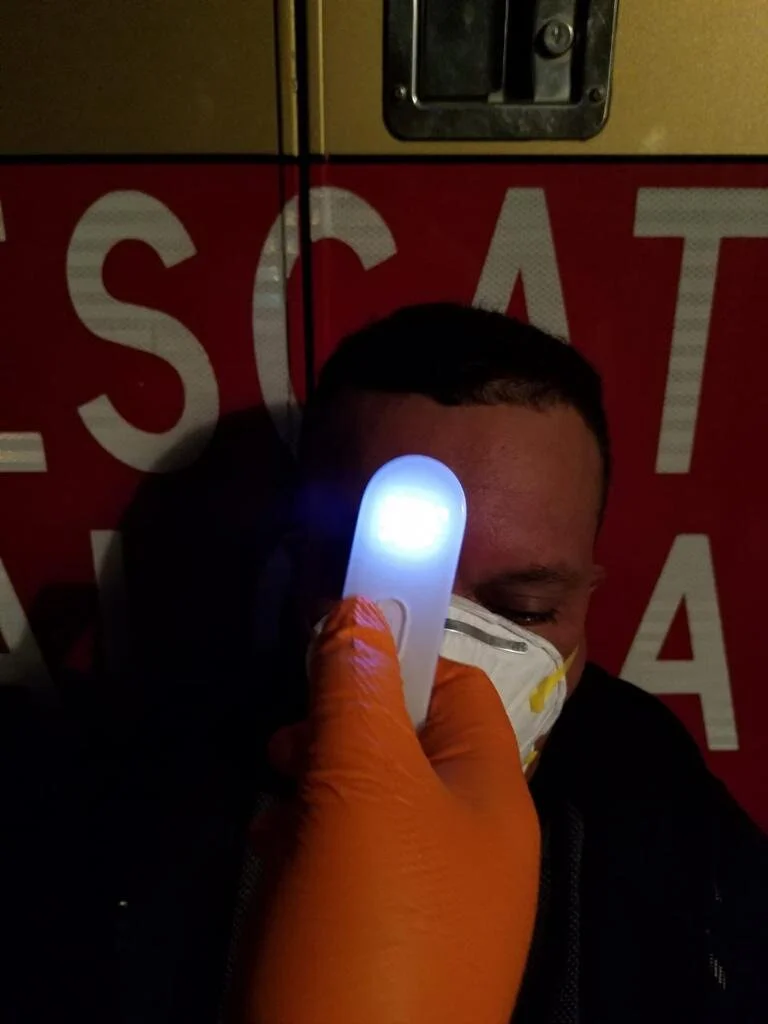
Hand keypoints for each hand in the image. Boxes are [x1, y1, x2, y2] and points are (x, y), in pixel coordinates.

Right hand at [247, 597, 540, 1023]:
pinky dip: (307, 841)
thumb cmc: (373, 924)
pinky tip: (275, 855)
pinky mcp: (377, 939)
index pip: (456, 686)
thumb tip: (356, 608)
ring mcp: (427, 897)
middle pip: (405, 740)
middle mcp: (470, 842)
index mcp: (492, 796)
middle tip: (286, 743)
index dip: (396, 655)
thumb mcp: (365, 790)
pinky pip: (345, 860)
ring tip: (274, 802)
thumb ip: (360, 692)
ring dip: (315, 783)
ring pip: (367, 799)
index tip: (325, 649)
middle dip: (341, 727)